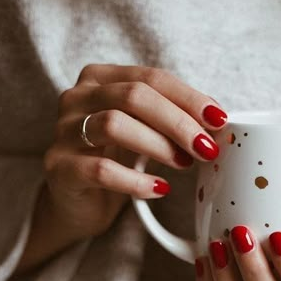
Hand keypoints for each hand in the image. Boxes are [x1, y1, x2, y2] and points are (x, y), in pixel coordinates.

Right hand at [43, 64, 227, 239]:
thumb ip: (171, 122)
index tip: (219, 120)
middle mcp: (78, 98)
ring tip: (184, 164)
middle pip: (134, 96)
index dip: (189, 98)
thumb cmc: (115, 161)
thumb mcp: (145, 134)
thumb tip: (217, 125)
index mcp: (101, 79)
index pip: (151, 77)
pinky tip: (159, 189)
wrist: (77, 203)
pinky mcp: (61, 168)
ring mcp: (64, 132)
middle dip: (178, 122)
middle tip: (206, 147)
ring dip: (158, 145)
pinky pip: (102, 170)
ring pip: (114, 125)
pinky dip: (136, 180)